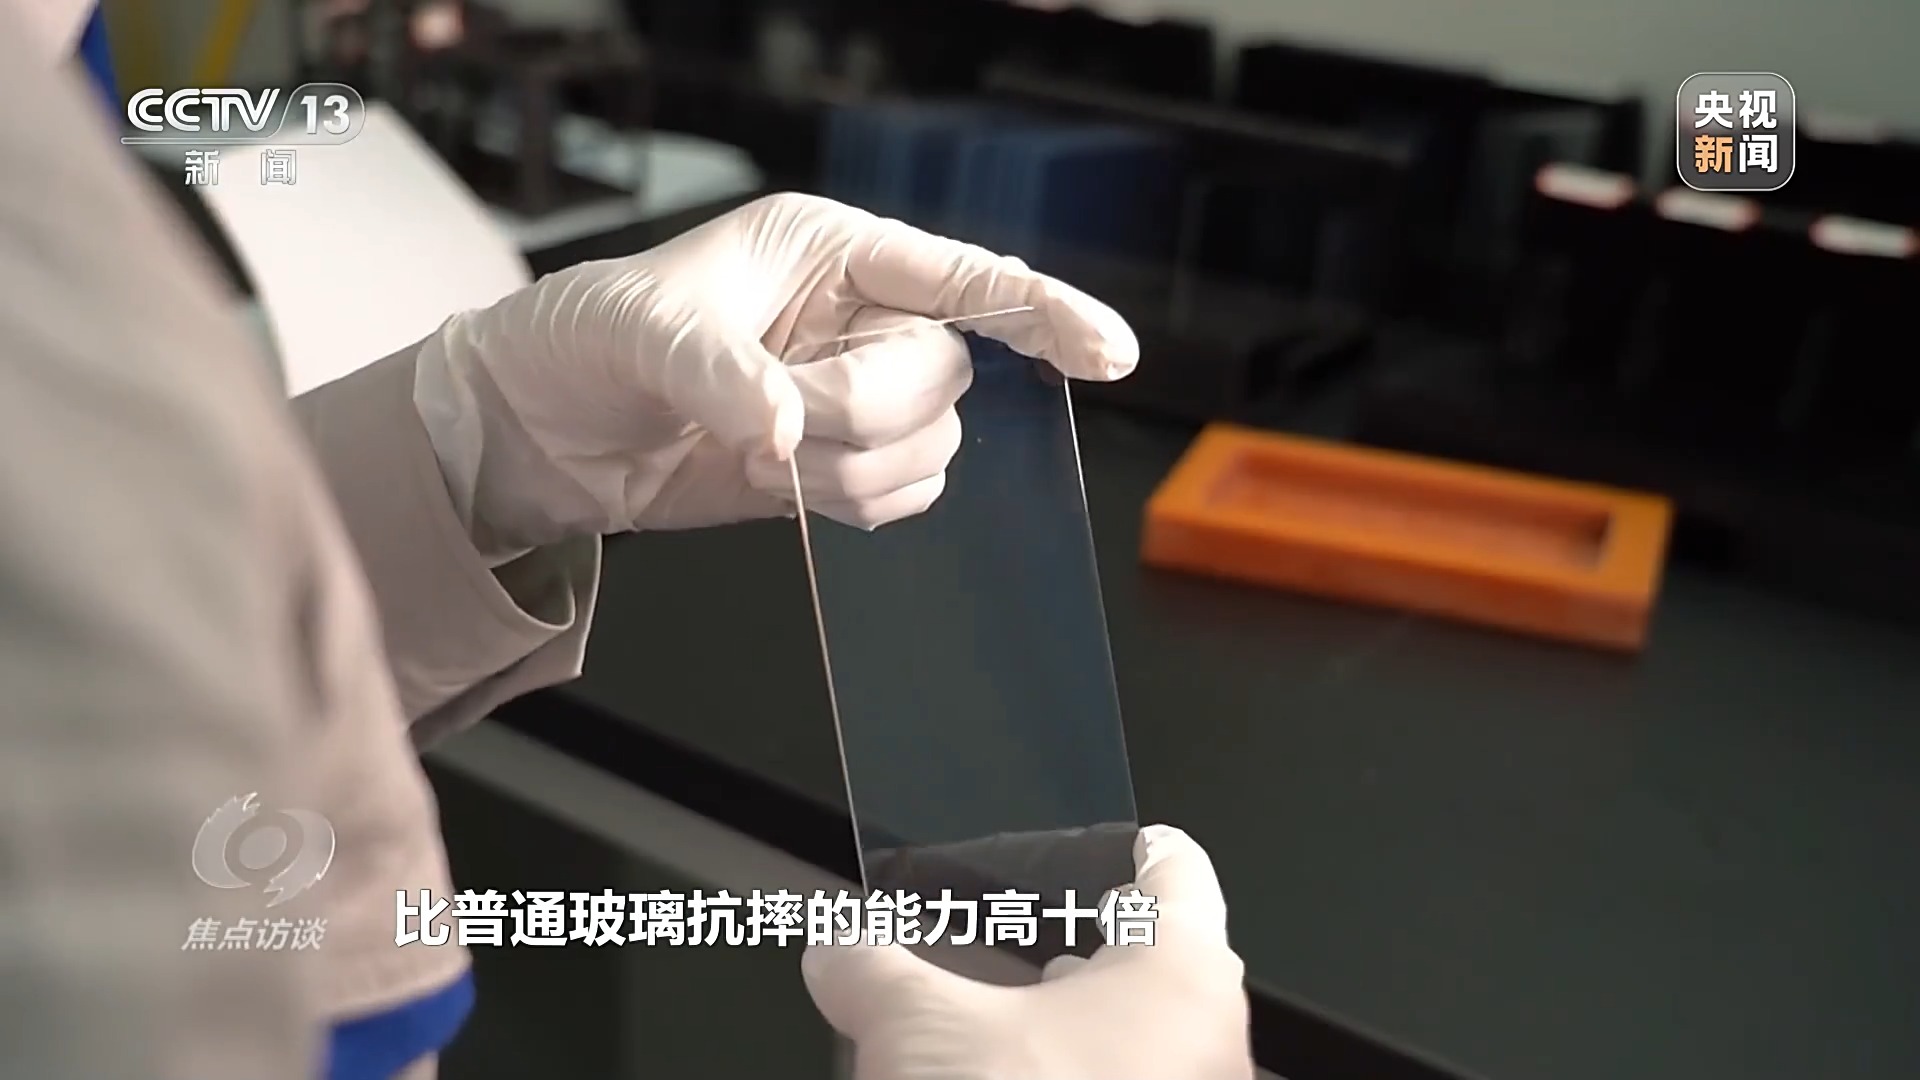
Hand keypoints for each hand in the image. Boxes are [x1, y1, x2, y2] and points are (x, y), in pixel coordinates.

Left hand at [411, 193, 1137, 558]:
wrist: (540, 434)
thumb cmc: (581, 341)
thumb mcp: (638, 329)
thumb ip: (719, 372)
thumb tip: (784, 429)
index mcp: (830, 252)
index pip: (963, 277)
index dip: (1043, 311)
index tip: (1106, 352)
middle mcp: (858, 321)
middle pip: (947, 375)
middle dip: (868, 409)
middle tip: (779, 418)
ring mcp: (852, 397)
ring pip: (932, 445)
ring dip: (853, 466)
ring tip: (762, 451)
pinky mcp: (838, 465)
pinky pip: (903, 497)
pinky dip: (856, 506)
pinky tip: (786, 487)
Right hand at [802, 826, 1253, 1079]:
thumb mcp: (921, 1033)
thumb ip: (875, 974)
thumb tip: (836, 949)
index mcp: (1182, 979)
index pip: (1177, 873)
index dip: (1138, 847)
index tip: (1129, 838)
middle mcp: (1212, 1051)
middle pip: (1160, 971)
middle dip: (1085, 961)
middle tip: (1028, 944)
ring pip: (1142, 1052)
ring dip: (1076, 1043)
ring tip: (996, 1034)